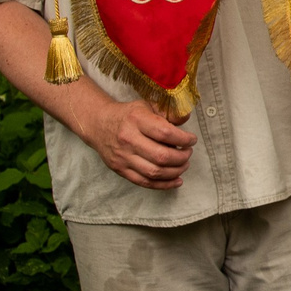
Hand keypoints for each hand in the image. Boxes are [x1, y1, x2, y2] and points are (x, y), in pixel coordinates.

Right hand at [76, 99, 195, 188]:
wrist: (98, 124)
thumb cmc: (128, 115)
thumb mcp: (147, 106)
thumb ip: (168, 113)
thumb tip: (186, 119)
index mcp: (136, 120)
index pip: (165, 133)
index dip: (183, 139)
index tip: (192, 140)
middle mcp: (128, 139)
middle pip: (161, 156)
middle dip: (181, 158)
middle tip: (188, 153)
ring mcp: (123, 157)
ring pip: (154, 172)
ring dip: (175, 172)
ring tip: (184, 165)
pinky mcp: (120, 169)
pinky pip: (144, 182)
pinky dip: (164, 184)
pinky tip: (176, 180)